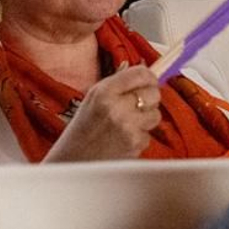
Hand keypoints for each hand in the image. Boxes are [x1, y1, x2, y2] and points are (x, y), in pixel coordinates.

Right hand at [45, 65, 161, 162]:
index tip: (149, 82)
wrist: (73, 160)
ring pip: (155, 115)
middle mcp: (116, 106)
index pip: (141, 73)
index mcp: (104, 91)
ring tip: (127, 124)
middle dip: (150, 99)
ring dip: (146, 120)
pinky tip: (123, 140)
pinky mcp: (134, 144)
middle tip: (137, 105)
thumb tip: (144, 68)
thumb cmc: (83, 129)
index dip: (149, 77)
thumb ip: (118, 82)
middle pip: (154, 93)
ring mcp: (127, 126)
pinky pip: (148, 136)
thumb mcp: (93, 98)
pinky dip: (139, 138)